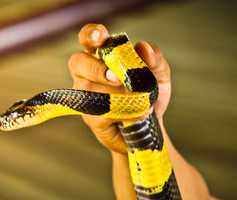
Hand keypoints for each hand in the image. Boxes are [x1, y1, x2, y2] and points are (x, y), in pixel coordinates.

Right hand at [68, 24, 171, 153]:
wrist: (152, 127)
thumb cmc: (150, 96)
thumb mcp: (159, 74)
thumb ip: (154, 58)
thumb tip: (143, 47)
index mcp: (102, 57)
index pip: (88, 39)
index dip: (91, 34)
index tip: (102, 37)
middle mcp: (88, 74)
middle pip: (77, 62)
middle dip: (97, 69)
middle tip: (118, 78)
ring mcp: (86, 96)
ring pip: (89, 89)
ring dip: (116, 94)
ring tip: (140, 100)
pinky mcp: (90, 118)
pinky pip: (99, 112)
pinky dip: (121, 112)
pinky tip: (137, 115)